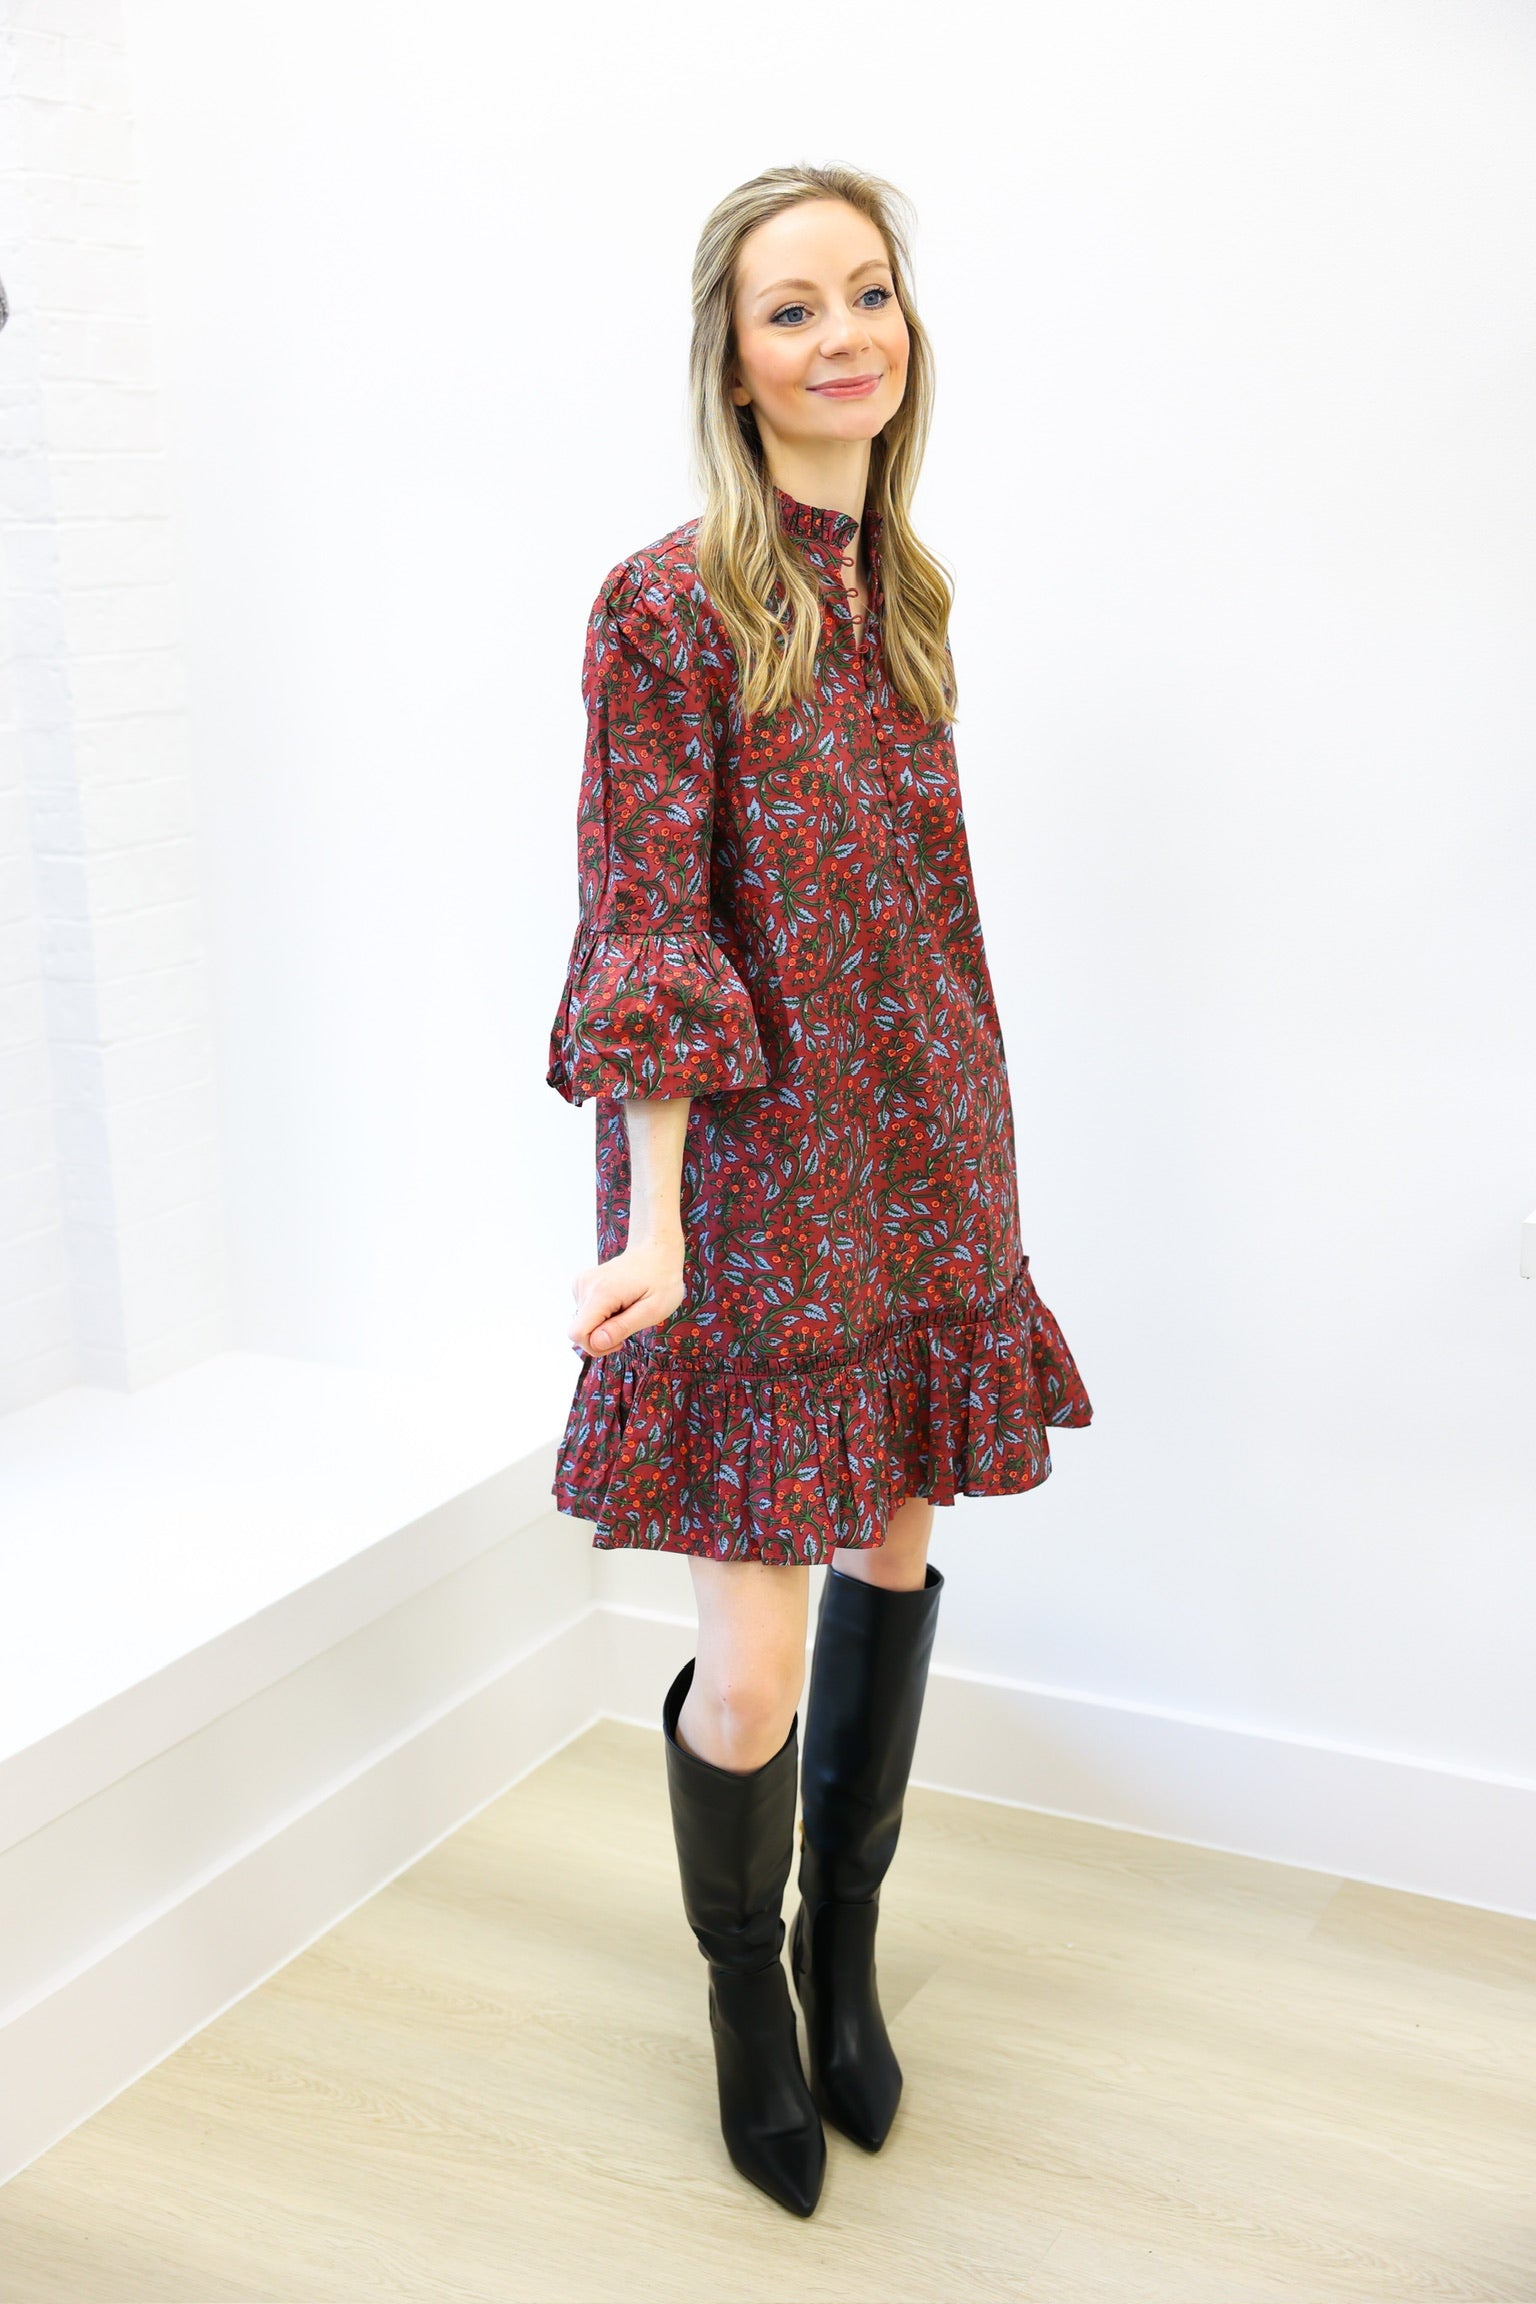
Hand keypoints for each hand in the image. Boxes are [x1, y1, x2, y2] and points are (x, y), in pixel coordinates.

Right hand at [569, 1234, 685, 1357]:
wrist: (656, 1251)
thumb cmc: (661, 1280)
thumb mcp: (653, 1309)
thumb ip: (623, 1327)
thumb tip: (597, 1343)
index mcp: (601, 1293)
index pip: (578, 1333)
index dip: (597, 1346)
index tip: (620, 1340)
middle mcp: (585, 1286)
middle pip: (580, 1330)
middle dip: (605, 1334)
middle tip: (630, 1319)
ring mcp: (581, 1283)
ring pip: (584, 1323)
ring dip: (605, 1323)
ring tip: (627, 1306)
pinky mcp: (581, 1283)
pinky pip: (586, 1313)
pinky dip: (602, 1314)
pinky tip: (619, 1301)